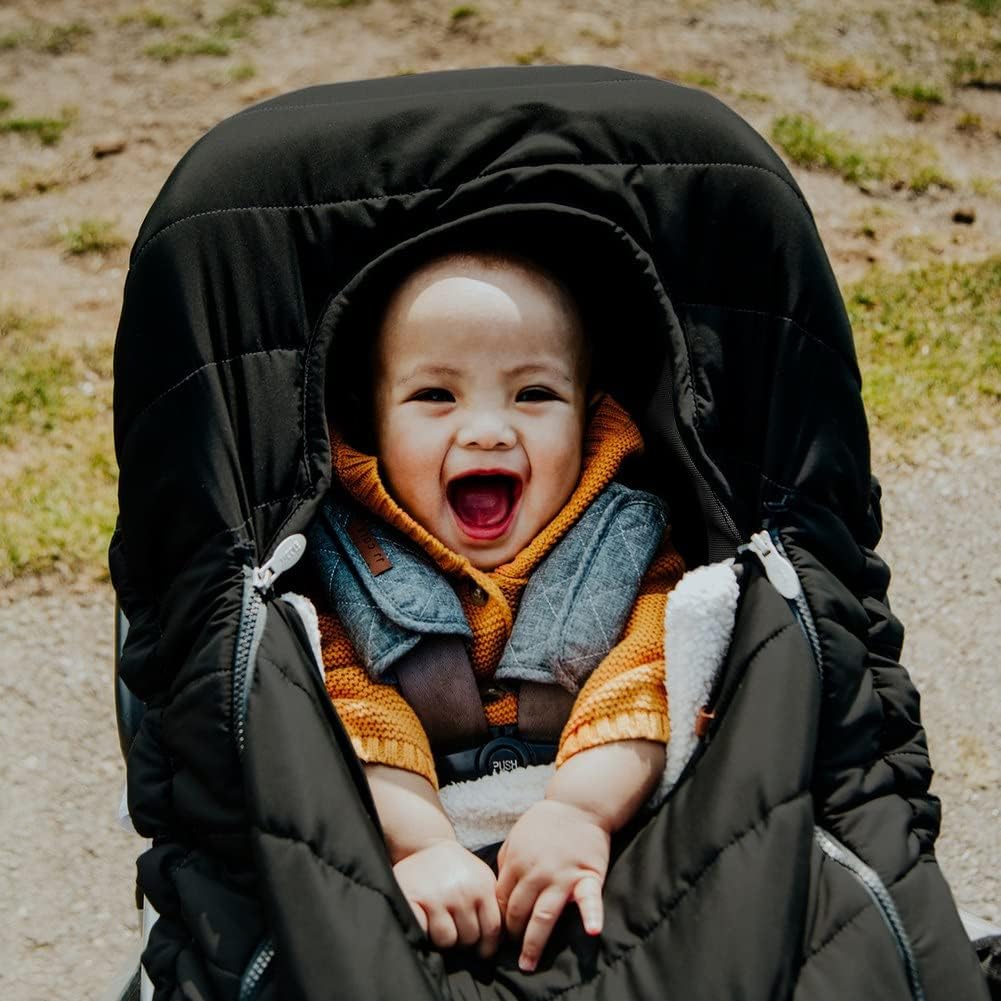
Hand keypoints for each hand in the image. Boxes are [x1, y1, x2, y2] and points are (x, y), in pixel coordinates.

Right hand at [393, 839, 502, 957]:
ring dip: (444, 939)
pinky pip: (424, 934)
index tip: (481, 949)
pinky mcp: (413, 900)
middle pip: (470, 939)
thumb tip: (500, 942)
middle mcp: (462, 891)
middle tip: (456, 930)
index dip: (487, 945)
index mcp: (482, 886)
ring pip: (447, 941)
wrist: (424, 844)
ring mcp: (437, 896)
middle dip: (464, 941)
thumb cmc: (457, 869)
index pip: (492, 930)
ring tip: (441, 925)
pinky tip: (425, 923)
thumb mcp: (481, 879)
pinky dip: (424, 933)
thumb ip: (493, 905)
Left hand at [496, 799, 609, 971]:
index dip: (502, 918)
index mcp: (517, 861)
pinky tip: (592, 932)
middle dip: (514, 935)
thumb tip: (498, 890)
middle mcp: (536, 872)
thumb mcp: (516, 836)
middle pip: (519, 912)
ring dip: (535, 942)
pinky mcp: (587, 875)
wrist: (578, 804)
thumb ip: (506, 861)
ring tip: (529, 963)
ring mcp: (562, 875)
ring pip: (544, 915)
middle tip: (515, 953)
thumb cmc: (545, 821)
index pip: (503, 900)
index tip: (503, 932)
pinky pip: (590, 899)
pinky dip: (592, 916)